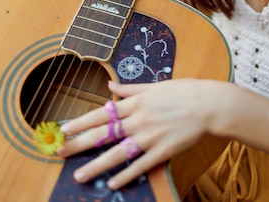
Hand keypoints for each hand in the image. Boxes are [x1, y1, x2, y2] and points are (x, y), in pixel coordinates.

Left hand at [58, 78, 216, 190]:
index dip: (82, 121)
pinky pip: (140, 165)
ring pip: (118, 153)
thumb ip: (130, 89)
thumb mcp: (154, 86)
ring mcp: (149, 137)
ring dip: (97, 165)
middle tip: (60, 153)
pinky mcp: (162, 151)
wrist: (207, 104)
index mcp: (136, 102)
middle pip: (104, 134)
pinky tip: (112, 183)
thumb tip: (109, 85)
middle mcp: (138, 120)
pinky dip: (125, 175)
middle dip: (80, 144)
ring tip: (79, 176)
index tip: (64, 129)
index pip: (102, 113)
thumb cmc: (182, 91)